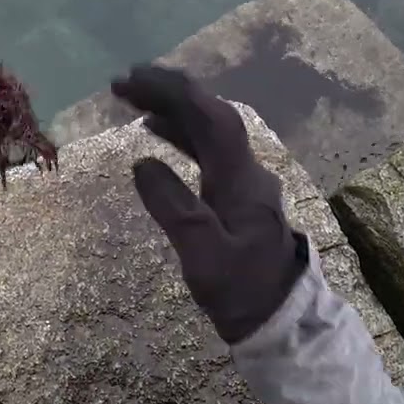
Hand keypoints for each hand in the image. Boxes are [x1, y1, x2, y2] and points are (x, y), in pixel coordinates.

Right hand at [112, 65, 306, 343]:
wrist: (282, 322)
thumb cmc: (241, 291)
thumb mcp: (202, 255)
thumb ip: (173, 206)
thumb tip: (141, 163)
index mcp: (241, 178)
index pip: (209, 117)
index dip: (171, 92)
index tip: (131, 82)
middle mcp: (247, 170)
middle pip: (210, 115)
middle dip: (168, 92)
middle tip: (122, 84)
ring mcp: (245, 181)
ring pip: (209, 130)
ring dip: (172, 110)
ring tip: (132, 100)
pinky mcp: (238, 195)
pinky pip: (208, 150)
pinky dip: (180, 134)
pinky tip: (156, 133)